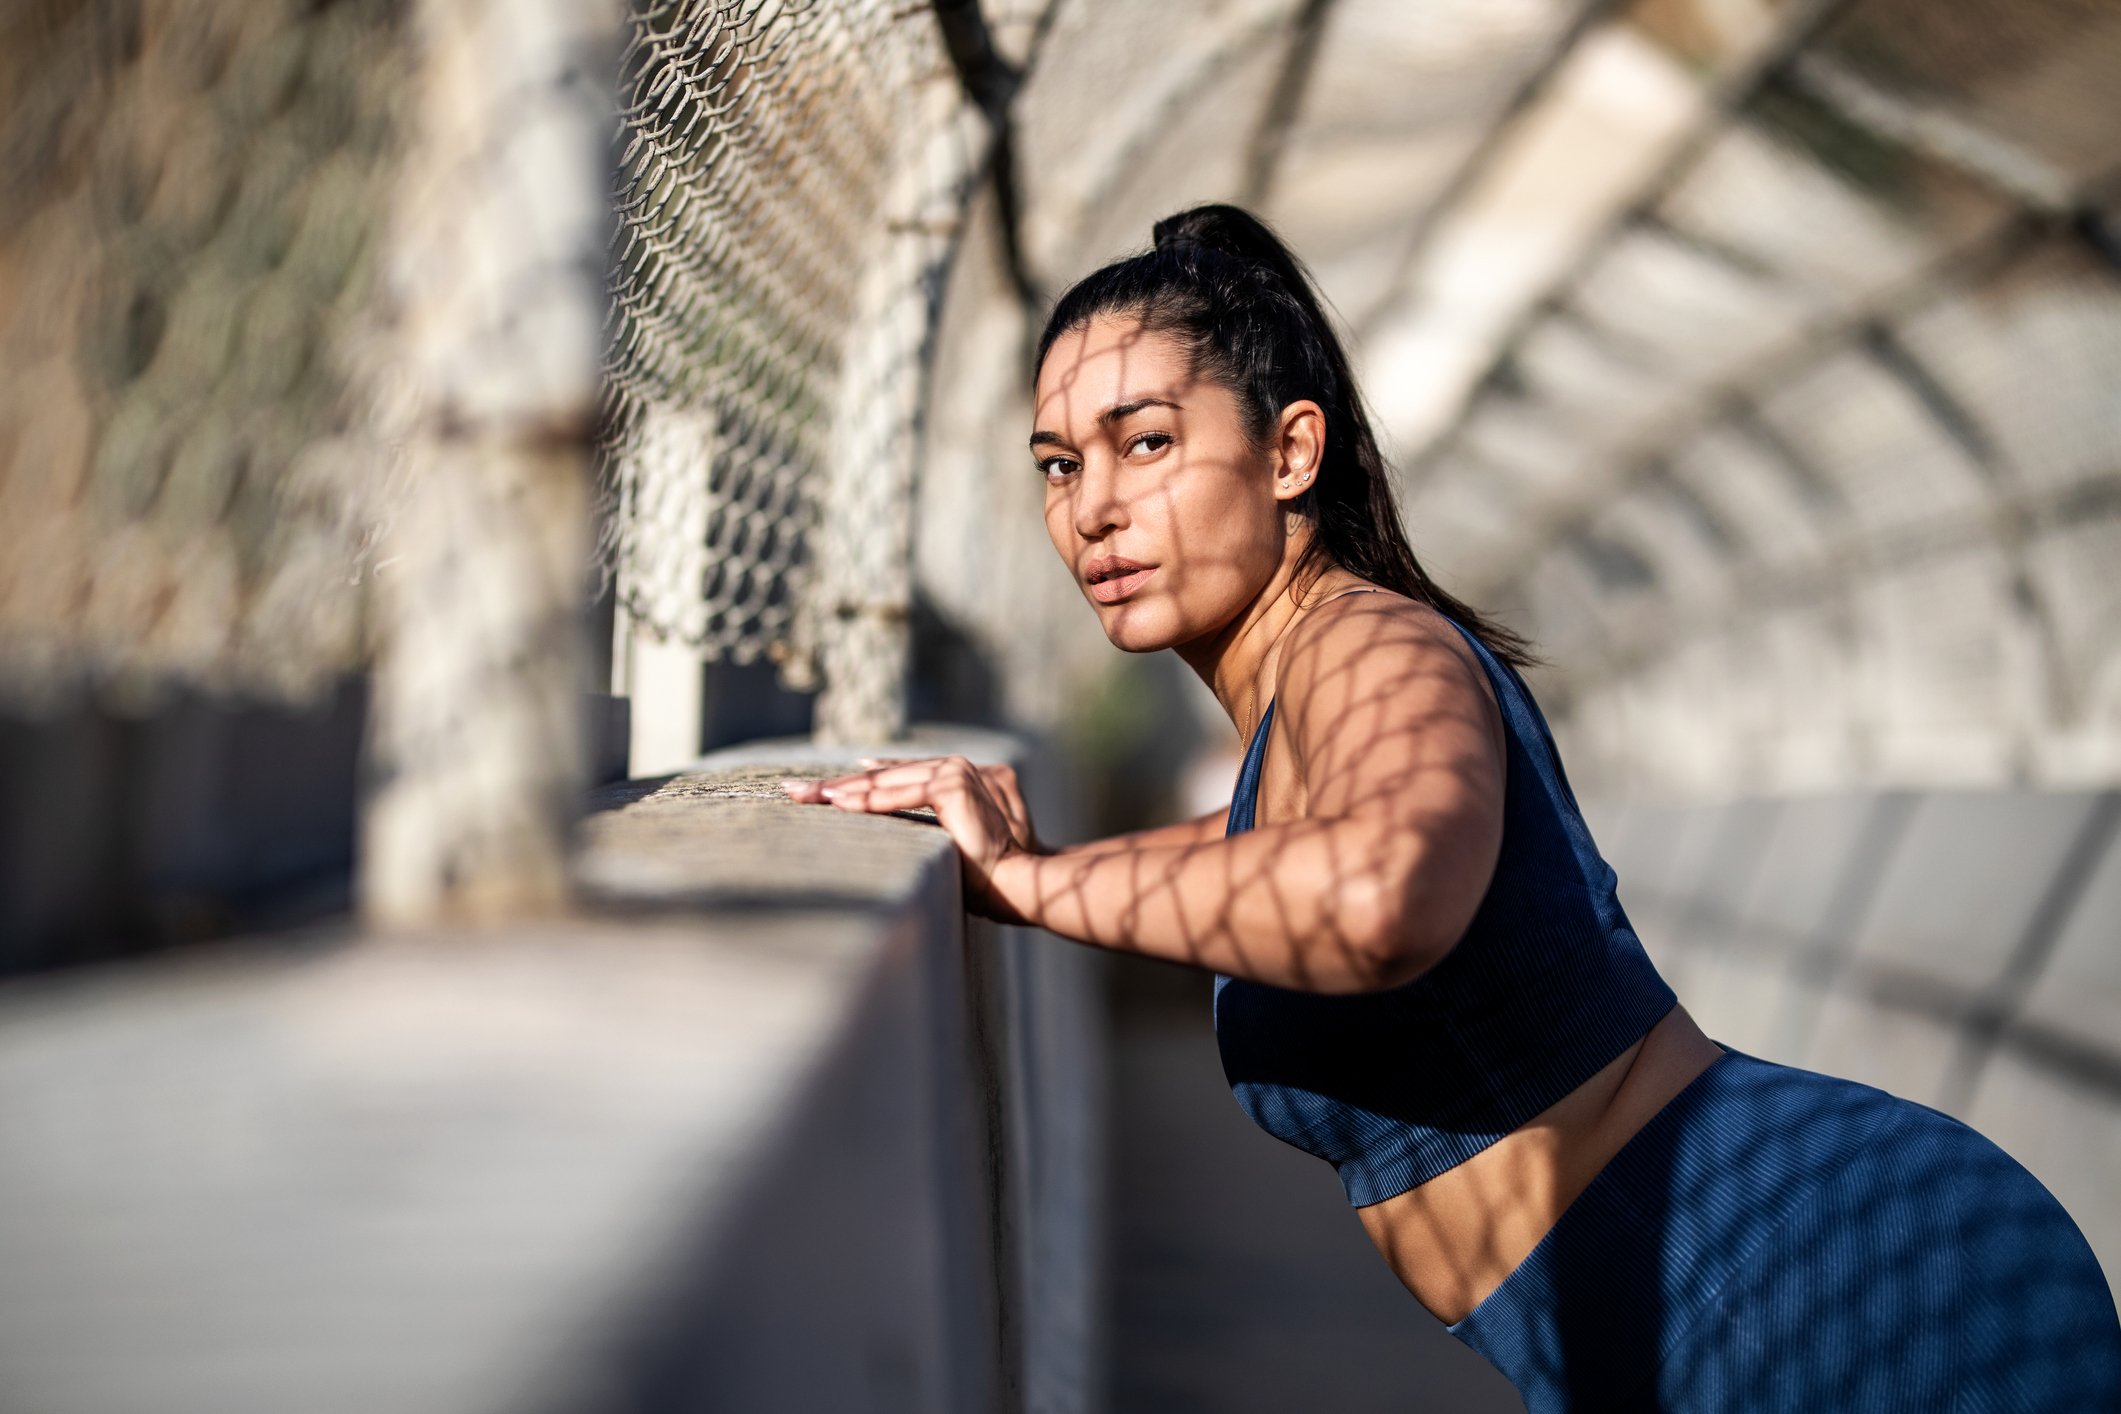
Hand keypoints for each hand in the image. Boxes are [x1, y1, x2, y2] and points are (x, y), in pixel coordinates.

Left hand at [781, 756, 1039, 919]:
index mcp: (964, 776)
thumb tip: (885, 819)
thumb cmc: (990, 874)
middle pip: (888, 775)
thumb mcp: (951, 842)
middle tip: (796, 790)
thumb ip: (929, 822)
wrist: (1021, 883)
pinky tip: (835, 802)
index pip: (900, 777)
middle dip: (839, 785)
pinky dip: (866, 798)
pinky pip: (900, 793)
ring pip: (888, 781)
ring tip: (805, 796)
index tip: (826, 786)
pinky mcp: (954, 784)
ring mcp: (959, 771)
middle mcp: (961, 767)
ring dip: (843, 790)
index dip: (861, 781)